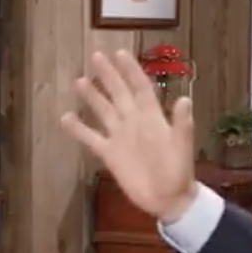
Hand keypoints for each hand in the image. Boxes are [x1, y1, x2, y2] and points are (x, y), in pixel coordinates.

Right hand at [58, 49, 197, 222]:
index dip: (130, 70)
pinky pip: (91, 138)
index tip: (119, 53)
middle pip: (119, 93)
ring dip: (92, 96)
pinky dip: (78, 129)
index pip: (139, 88)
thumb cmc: (178, 172)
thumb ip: (181, 124)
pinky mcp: (110, 154)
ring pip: (103, 111)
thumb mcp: (182, 147)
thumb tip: (185, 99)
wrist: (168, 199)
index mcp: (152, 117)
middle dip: (108, 75)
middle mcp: (134, 122)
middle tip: (96, 56)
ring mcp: (120, 137)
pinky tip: (66, 119)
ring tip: (79, 81)